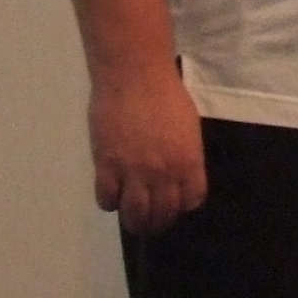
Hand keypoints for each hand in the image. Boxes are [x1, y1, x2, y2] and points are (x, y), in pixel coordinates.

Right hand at [90, 62, 205, 234]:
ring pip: (135, 214)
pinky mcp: (107, 165)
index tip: (174, 204)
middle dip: (158, 222)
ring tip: (131, 219)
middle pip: (163, 213)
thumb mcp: (188, 127)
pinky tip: (111, 194)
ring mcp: (134, 172)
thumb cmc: (165, 94)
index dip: (182, 205)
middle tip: (151, 221)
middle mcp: (164, 173)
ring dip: (134, 221)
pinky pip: (107, 198)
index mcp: (189, 162)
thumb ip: (185, 155)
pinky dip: (109, 202)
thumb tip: (176, 174)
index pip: (191, 200)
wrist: (134, 75)